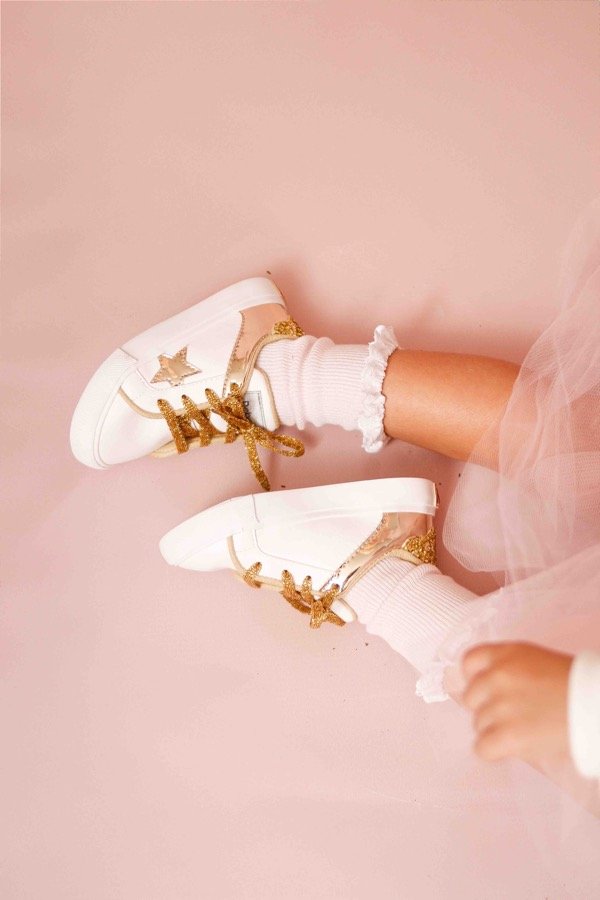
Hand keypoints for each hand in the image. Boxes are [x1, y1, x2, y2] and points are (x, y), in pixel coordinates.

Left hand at [461, 641, 572, 766]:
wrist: (596, 706)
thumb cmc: (578, 686)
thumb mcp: (539, 662)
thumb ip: (511, 670)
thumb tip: (490, 692)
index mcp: (507, 654)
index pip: (469, 661)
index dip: (475, 678)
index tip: (486, 690)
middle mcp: (498, 676)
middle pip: (470, 697)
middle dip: (488, 708)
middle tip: (513, 716)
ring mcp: (500, 706)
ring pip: (478, 724)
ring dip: (496, 731)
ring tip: (524, 731)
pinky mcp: (507, 735)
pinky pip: (482, 748)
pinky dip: (495, 752)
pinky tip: (512, 748)